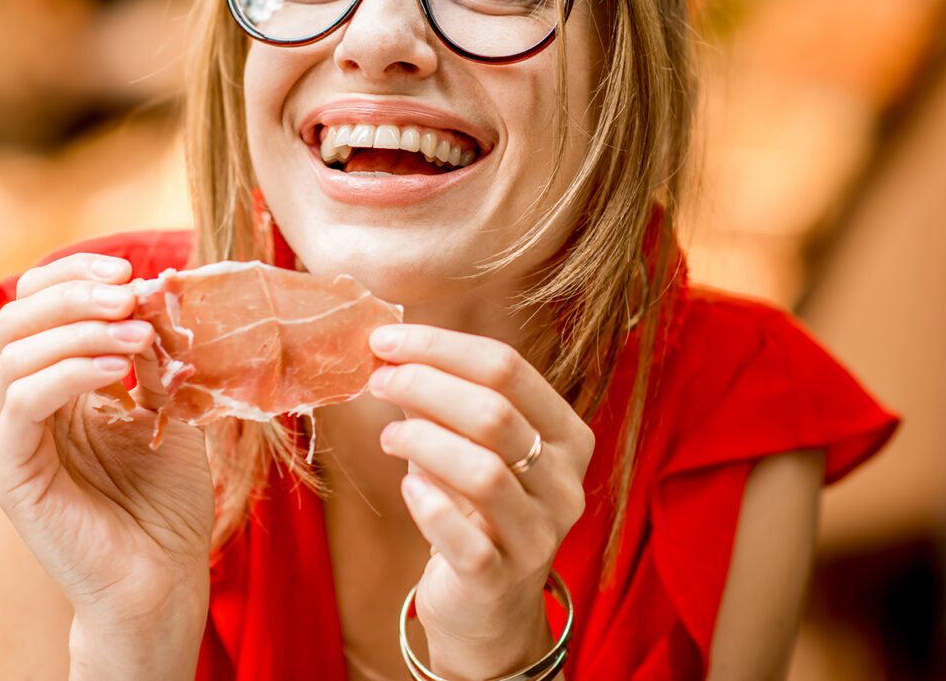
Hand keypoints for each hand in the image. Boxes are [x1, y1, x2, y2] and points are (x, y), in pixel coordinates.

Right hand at [0, 253, 214, 637]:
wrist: (164, 577)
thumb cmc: (165, 498)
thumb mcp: (166, 402)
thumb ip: (152, 349)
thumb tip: (152, 285)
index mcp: (46, 386)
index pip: (34, 304)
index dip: (75, 275)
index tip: (132, 269)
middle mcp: (14, 409)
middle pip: (16, 318)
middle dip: (76, 293)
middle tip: (132, 292)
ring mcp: (4, 441)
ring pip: (15, 354)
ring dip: (82, 329)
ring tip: (141, 333)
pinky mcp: (9, 474)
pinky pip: (23, 402)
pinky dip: (70, 372)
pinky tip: (121, 368)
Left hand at [367, 324, 594, 678]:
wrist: (487, 606)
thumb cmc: (475, 509)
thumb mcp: (473, 446)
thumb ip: (445, 398)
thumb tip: (390, 346)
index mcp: (567, 436)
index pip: (508, 367)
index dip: (441, 346)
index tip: (385, 338)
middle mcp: (565, 483)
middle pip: (494, 413)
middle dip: (425, 385)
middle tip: (378, 379)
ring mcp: (540, 536)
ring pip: (483, 472)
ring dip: (422, 440)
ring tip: (389, 435)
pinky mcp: (502, 580)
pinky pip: (465, 538)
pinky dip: (428, 504)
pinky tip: (408, 487)